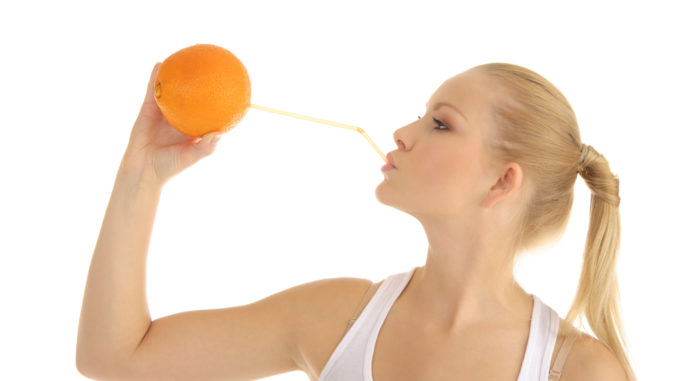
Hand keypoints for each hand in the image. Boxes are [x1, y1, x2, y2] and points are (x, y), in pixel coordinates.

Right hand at [120, 62, 222, 186]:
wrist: (142, 170)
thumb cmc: (169, 167)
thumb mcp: (190, 157)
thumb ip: (204, 147)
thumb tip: (220, 133)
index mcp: (193, 128)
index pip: (210, 111)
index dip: (220, 100)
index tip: (231, 88)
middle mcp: (181, 118)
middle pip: (194, 96)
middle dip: (201, 81)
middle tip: (211, 65)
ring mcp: (165, 112)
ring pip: (173, 90)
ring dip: (178, 74)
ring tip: (185, 56)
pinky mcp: (148, 110)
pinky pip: (153, 91)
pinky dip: (155, 78)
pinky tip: (161, 64)